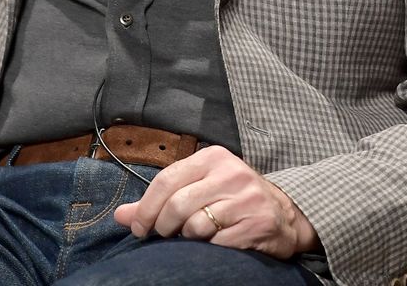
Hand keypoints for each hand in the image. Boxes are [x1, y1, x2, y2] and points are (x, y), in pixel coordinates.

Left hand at [113, 146, 317, 259]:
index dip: (146, 208)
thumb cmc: (234, 200)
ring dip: (187, 239)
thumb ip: (159, 200)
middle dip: (162, 226)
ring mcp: (246, 199)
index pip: (166, 180)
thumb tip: (121, 216)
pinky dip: (208, 249)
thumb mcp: (199, 188)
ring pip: (196, 226)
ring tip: (193, 237)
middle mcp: (232, 174)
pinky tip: (214, 244)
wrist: (285, 215)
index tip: (138, 228)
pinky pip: (217, 244)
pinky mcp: (257, 224)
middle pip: (177, 205)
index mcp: (214, 158)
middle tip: (162, 236)